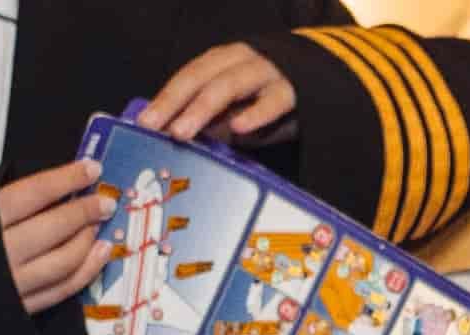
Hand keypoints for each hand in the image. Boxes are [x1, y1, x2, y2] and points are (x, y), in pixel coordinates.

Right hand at [0, 160, 112, 312]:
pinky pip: (61, 291)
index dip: (66, 179)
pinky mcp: (19, 312)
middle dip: (84, 211)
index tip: (89, 169)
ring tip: (100, 226)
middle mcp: (0, 255)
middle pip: (54, 227)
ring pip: (64, 261)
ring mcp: (12, 286)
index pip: (34, 193)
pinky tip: (98, 256)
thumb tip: (43, 189)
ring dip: (89, 242)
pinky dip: (85, 273)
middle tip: (103, 200)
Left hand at [141, 42, 297, 142]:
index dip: (166, 98)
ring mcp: (267, 73)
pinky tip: (239, 127)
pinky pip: (273, 100)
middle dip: (176, 101)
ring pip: (231, 83)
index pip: (188, 76)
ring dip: (203, 107)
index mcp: (224, 62)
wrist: (324, 81)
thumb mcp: (237, 110)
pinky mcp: (293, 91)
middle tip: (157, 127)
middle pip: (202, 76)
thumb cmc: (271, 98)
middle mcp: (242, 61)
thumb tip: (180, 138)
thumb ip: (213, 122)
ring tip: (183, 131)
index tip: (144, 123)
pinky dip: (256, 113)